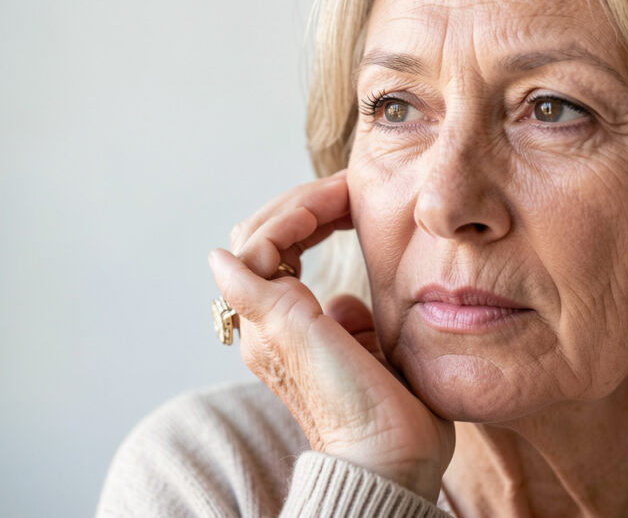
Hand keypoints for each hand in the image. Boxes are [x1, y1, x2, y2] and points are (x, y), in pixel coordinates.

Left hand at [208, 170, 454, 500]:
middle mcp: (291, 322)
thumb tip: (217, 256)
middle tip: (353, 189)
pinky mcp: (360, 344)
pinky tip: (383, 275)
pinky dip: (365, 278)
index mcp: (271, 318)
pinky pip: (354, 297)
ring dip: (335, 232)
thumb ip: (256, 294)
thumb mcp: (294, 338)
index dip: (298, 208)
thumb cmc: (344, 402)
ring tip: (360, 209)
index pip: (267, 240)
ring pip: (319, 266)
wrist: (392, 456)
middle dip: (314, 209)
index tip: (340, 191)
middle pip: (287, 245)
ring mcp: (325, 333)